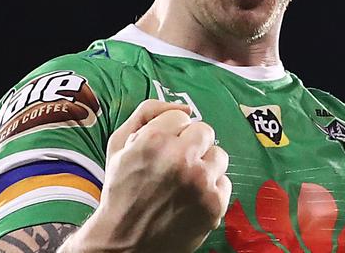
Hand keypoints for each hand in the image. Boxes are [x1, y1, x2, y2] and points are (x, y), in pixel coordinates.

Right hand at [63, 99, 231, 252]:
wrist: (124, 243)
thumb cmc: (122, 191)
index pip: (181, 116)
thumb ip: (148, 112)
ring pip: (219, 155)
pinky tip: (191, 199)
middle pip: (204, 131)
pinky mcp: (214, 204)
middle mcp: (180, 159)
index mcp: (154, 140)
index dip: (171, 132)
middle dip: (191, 145)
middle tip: (176, 163)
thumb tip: (185, 106)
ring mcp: (200, 182)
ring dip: (205, 165)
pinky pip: (225, 181)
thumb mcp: (119, 144)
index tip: (162, 148)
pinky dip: (211, 189)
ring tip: (184, 182)